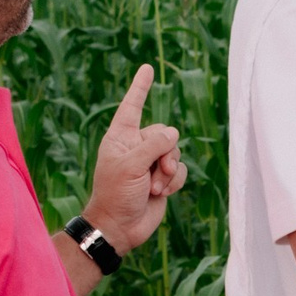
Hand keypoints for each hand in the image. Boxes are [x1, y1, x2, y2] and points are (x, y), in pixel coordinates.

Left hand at [84, 65, 186, 251]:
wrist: (120, 227)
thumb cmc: (116, 194)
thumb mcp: (131, 165)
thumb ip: (154, 145)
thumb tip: (173, 134)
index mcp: (120, 138)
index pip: (132, 106)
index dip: (140, 88)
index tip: (148, 68)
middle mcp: (136, 147)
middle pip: (164, 134)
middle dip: (165, 153)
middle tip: (154, 172)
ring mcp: (150, 163)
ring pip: (175, 153)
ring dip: (168, 171)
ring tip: (154, 187)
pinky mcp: (162, 179)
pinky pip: (180, 170)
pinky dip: (174, 181)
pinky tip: (161, 193)